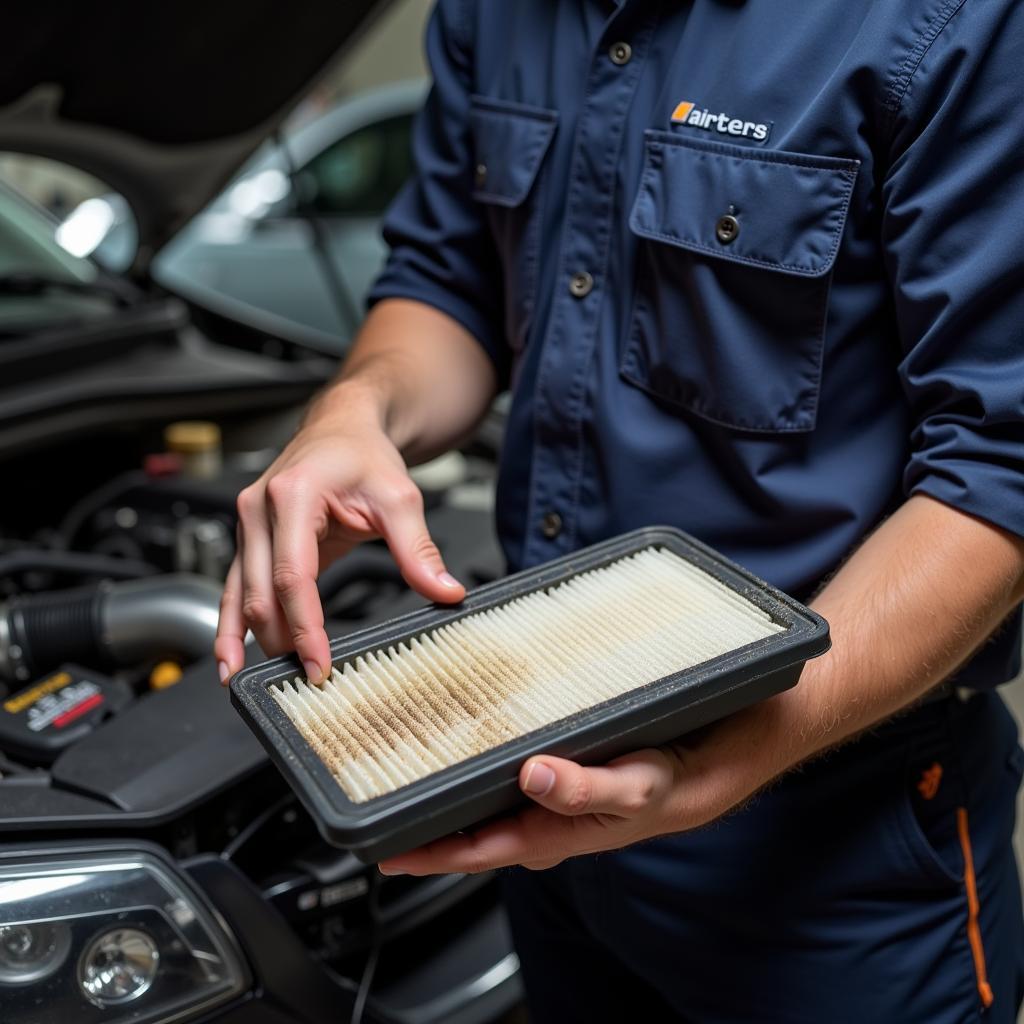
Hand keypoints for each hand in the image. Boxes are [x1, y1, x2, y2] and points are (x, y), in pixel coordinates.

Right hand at [215, 393, 464, 684]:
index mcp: (293, 497)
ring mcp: (248, 525)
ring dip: (248, 640)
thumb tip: (444, 591)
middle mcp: (259, 510)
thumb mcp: (399, 498)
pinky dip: (230, 624)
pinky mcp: (249, 539)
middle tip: (308, 678)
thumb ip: (418, 548)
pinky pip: (234, 587)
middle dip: (282, 640)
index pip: (294, 576)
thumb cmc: (364, 456)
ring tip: (256, 681)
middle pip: (262, 591)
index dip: (305, 627)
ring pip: (240, 594)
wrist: (342, 428)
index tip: (320, 663)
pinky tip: (229, 657)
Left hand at [378, 698, 799, 874]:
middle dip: (430, 826)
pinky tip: (476, 740)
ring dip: (454, 791)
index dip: (432, 852)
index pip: (481, 848)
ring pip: (493, 797)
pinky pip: (516, 765)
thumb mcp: (639, 785)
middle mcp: (553, 811)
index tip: (385, 852)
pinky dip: (488, 758)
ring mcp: (559, 786)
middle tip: (381, 812)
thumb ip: (585, 788)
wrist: (727, 745)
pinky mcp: (570, 758)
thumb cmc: (686, 778)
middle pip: (477, 826)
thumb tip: (529, 777)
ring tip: (413, 776)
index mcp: (562, 829)